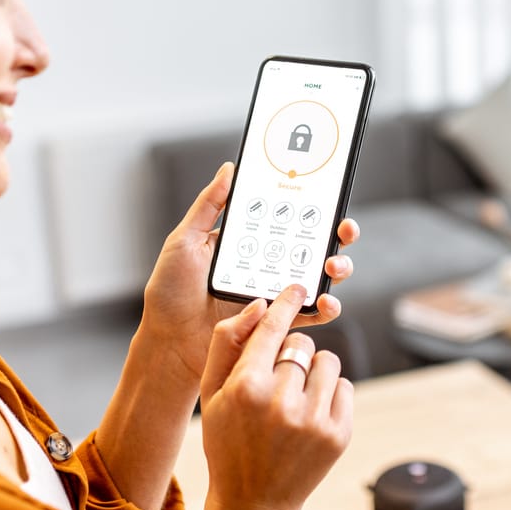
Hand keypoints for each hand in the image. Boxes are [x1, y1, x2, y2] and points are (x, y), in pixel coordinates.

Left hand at [136, 162, 360, 382]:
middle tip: (343, 230)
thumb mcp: (185, 240)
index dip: (314, 207)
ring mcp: (275, 295)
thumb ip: (209, 205)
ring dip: (337, 269)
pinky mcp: (277, 324)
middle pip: (313, 245)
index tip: (329, 196)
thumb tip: (229, 169)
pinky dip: (325, 309)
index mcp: (249, 242)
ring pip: (318, 278)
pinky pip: (310, 315)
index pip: (288, 218)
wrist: (167, 341)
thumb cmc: (170, 291)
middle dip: (337, 235)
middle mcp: (267, 265)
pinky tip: (326, 302)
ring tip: (333, 266)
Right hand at [198, 285, 352, 509]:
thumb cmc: (226, 442)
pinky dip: (330, 393)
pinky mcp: (338, 434)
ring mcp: (314, 419)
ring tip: (294, 399)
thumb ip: (226, 344)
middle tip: (278, 381)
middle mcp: (282, 401)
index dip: (286, 303)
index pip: (273, 328)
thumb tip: (259, 305)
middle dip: (291, 355)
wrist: (253, 503)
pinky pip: (344, 387)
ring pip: (327, 361)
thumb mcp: (210, 394)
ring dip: (313, 372)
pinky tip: (310, 415)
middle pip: (301, 344)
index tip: (298, 287)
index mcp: (246, 387)